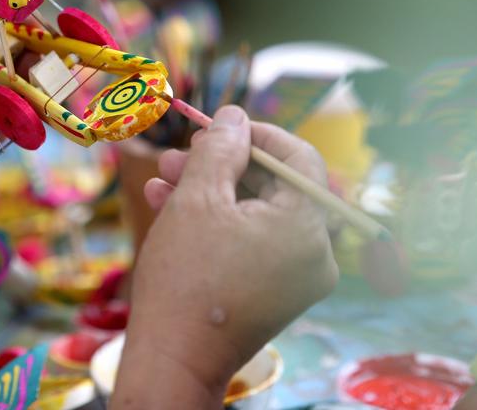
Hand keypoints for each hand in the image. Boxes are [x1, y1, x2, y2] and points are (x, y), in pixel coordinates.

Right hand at [112, 106, 337, 407]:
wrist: (173, 359)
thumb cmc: (185, 278)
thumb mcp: (197, 198)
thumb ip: (220, 149)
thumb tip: (234, 116)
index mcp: (307, 226)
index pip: (298, 158)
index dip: (256, 134)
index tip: (218, 127)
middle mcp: (314, 253)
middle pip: (273, 186)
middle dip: (220, 165)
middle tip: (177, 156)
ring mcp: (296, 277)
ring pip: (256, 213)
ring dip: (209, 192)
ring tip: (161, 182)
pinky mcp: (275, 293)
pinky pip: (252, 242)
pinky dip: (217, 224)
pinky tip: (170, 210)